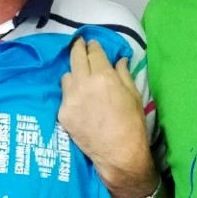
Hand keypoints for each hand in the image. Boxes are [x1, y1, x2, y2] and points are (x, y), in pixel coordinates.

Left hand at [58, 38, 153, 197]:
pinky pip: (64, 96)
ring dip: (74, 73)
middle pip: (75, 57)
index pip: (94, 53)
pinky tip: (80, 100)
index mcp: (104, 77)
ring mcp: (70, 99)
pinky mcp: (62, 114)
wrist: (118, 154)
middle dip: (78, 48)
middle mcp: (83, 84)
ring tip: (81, 78)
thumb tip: (118, 59)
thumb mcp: (134, 95)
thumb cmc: (132, 124)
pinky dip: (71, 94)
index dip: (93, 46)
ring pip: (66, 76)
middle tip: (79, 44)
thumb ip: (123, 74)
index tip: (92, 43)